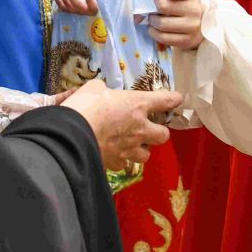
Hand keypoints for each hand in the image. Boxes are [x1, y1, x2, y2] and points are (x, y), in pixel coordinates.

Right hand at [61, 79, 182, 171]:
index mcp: (138, 105)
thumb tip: (101, 92)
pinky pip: (124, 164)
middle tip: (147, 129)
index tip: (178, 99)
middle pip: (163, 136)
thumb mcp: (94, 88)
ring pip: (146, 155)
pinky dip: (121, 159)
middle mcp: (140, 128)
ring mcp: (130, 148)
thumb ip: (103, 90)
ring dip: (140, 149)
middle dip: (158, 132)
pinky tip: (113, 154)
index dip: (174, 99)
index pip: (165, 101)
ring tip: (130, 145)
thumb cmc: (86, 105)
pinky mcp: (117, 162)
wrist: (73, 134)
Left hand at [148, 0, 204, 49]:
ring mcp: (192, 26)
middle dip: (151, 6)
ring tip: (152, 18)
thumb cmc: (185, 3)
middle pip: (163, 6)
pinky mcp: (187, 40)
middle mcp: (194, 10)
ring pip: (161, 23)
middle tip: (150, 7)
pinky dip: (153, 32)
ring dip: (151, 20)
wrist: (204, 21)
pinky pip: (163, 37)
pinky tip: (154, 29)